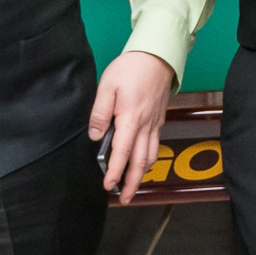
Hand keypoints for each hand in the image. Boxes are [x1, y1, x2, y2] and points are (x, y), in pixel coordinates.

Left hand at [91, 50, 176, 202]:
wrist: (157, 56)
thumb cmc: (131, 68)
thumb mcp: (107, 86)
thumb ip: (100, 113)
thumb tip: (96, 136)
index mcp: (131, 119)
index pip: (122, 153)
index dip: (115, 172)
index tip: (108, 186)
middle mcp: (146, 126)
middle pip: (140, 162)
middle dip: (133, 183)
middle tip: (125, 198)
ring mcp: (155, 124)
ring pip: (151, 156)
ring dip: (142, 174)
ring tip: (133, 185)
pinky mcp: (159, 120)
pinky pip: (155, 145)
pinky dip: (149, 159)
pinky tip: (143, 163)